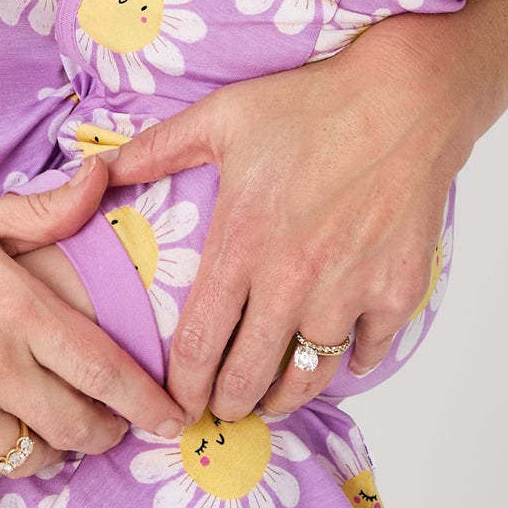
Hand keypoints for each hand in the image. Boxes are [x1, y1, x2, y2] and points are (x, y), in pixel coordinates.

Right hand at [0, 159, 183, 484]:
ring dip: (50, 447)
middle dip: (105, 432)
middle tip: (109, 428)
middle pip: (77, 424)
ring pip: (31, 453)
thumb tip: (105, 178)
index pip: (104, 367)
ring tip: (49, 429)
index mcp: (15, 304)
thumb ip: (47, 211)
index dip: (148, 401)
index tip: (175, 418)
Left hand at [107, 58, 455, 422]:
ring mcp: (347, 293)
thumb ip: (158, 149)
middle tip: (221, 408)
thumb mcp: (223, 116)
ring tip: (271, 398)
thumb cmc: (313, 103)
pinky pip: (368, 353)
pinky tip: (338, 353)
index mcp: (242, 245)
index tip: (177, 403)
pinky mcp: (396, 292)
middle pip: (248, 378)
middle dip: (227, 404)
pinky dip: (351, 361)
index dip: (182, 389)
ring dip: (284, 398)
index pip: (198, 348)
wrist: (405, 100)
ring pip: (308, 378)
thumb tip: (102, 166)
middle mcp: (292, 282)